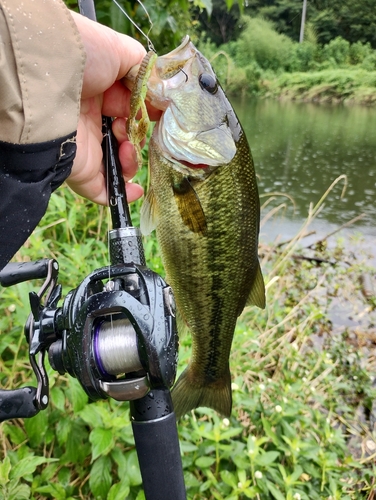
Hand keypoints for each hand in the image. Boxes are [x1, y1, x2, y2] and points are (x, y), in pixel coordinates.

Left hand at [66, 12, 147, 204]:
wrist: (51, 76)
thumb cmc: (84, 56)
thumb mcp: (120, 51)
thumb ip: (144, 70)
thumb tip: (162, 92)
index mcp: (99, 93)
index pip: (130, 111)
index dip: (146, 114)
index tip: (159, 114)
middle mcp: (90, 121)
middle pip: (126, 138)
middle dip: (139, 136)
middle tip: (136, 127)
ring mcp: (85, 147)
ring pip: (119, 164)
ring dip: (132, 159)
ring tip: (127, 146)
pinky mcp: (81, 170)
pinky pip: (103, 190)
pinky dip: (122, 194)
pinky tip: (136, 190)